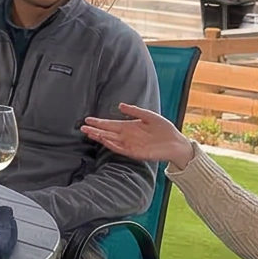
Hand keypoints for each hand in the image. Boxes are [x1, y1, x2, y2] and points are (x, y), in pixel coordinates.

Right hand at [80, 102, 199, 166]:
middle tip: (82, 128)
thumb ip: (134, 111)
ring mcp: (130, 145)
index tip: (88, 119)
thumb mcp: (149, 116)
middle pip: (107, 133)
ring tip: (89, 133)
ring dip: (100, 137)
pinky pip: (121, 149)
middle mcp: (127, 136)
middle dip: (95, 130)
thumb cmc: (164, 129)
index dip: (99, 122)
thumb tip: (120, 105)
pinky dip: (112, 145)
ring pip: (111, 141)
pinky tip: (104, 140)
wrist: (176, 142)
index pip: (110, 124)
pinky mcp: (135, 153)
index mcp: (129, 126)